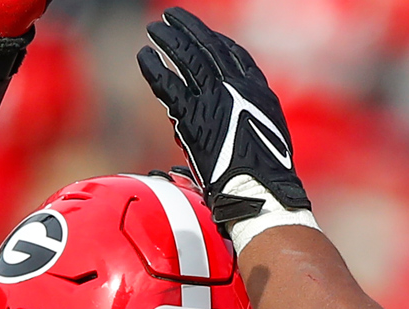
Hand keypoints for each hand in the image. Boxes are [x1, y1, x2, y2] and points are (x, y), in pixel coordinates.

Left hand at [137, 7, 312, 235]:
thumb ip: (243, 128)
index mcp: (258, 93)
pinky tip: (143, 56)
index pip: (236, 56)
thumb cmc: (263, 181)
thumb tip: (232, 129)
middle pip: (209, 48)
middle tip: (172, 17)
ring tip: (155, 28)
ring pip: (187, 59)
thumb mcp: (265, 144)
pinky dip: (154, 68)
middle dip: (190, 30)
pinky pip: (167, 83)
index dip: (218, 41)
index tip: (206, 34)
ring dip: (169, 40)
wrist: (260, 193)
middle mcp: (238, 89)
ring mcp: (214, 99)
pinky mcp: (192, 115)